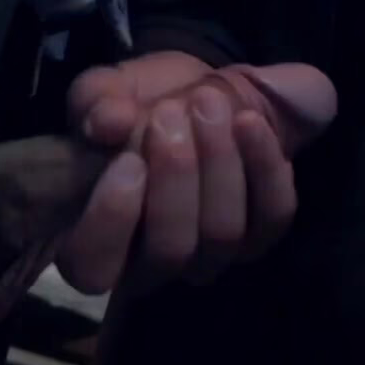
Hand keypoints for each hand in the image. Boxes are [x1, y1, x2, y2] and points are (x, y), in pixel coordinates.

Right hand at [63, 50, 336, 289]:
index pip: (94, 270)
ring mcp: (209, 255)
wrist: (193, 96)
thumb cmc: (134, 105)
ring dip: (218, 163)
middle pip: (169, 252)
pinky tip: (248, 122)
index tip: (128, 160)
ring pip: (222, 234)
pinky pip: (271, 216)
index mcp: (93, 242)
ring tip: (207, 102)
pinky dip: (264, 166)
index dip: (112, 222)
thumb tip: (109, 123)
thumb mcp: (102, 93)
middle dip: (175, 178)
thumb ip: (95, 103)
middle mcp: (151, 265)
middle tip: (169, 112)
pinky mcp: (260, 234)